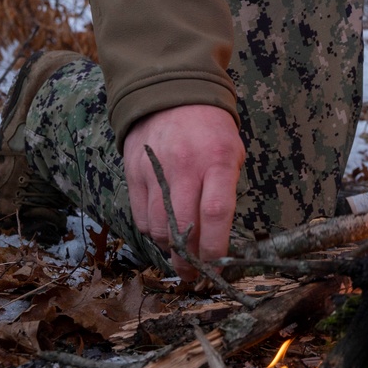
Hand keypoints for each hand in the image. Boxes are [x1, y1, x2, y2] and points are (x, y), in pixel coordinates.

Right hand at [123, 105, 244, 273]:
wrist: (173, 93)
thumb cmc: (211, 130)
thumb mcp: (233, 153)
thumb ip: (226, 190)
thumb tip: (219, 237)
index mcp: (218, 160)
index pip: (216, 213)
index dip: (215, 248)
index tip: (217, 266)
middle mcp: (185, 166)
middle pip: (182, 227)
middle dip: (188, 260)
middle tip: (194, 275)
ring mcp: (156, 170)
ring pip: (158, 227)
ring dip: (168, 249)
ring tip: (179, 256)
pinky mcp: (134, 172)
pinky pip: (141, 216)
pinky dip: (151, 232)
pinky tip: (163, 232)